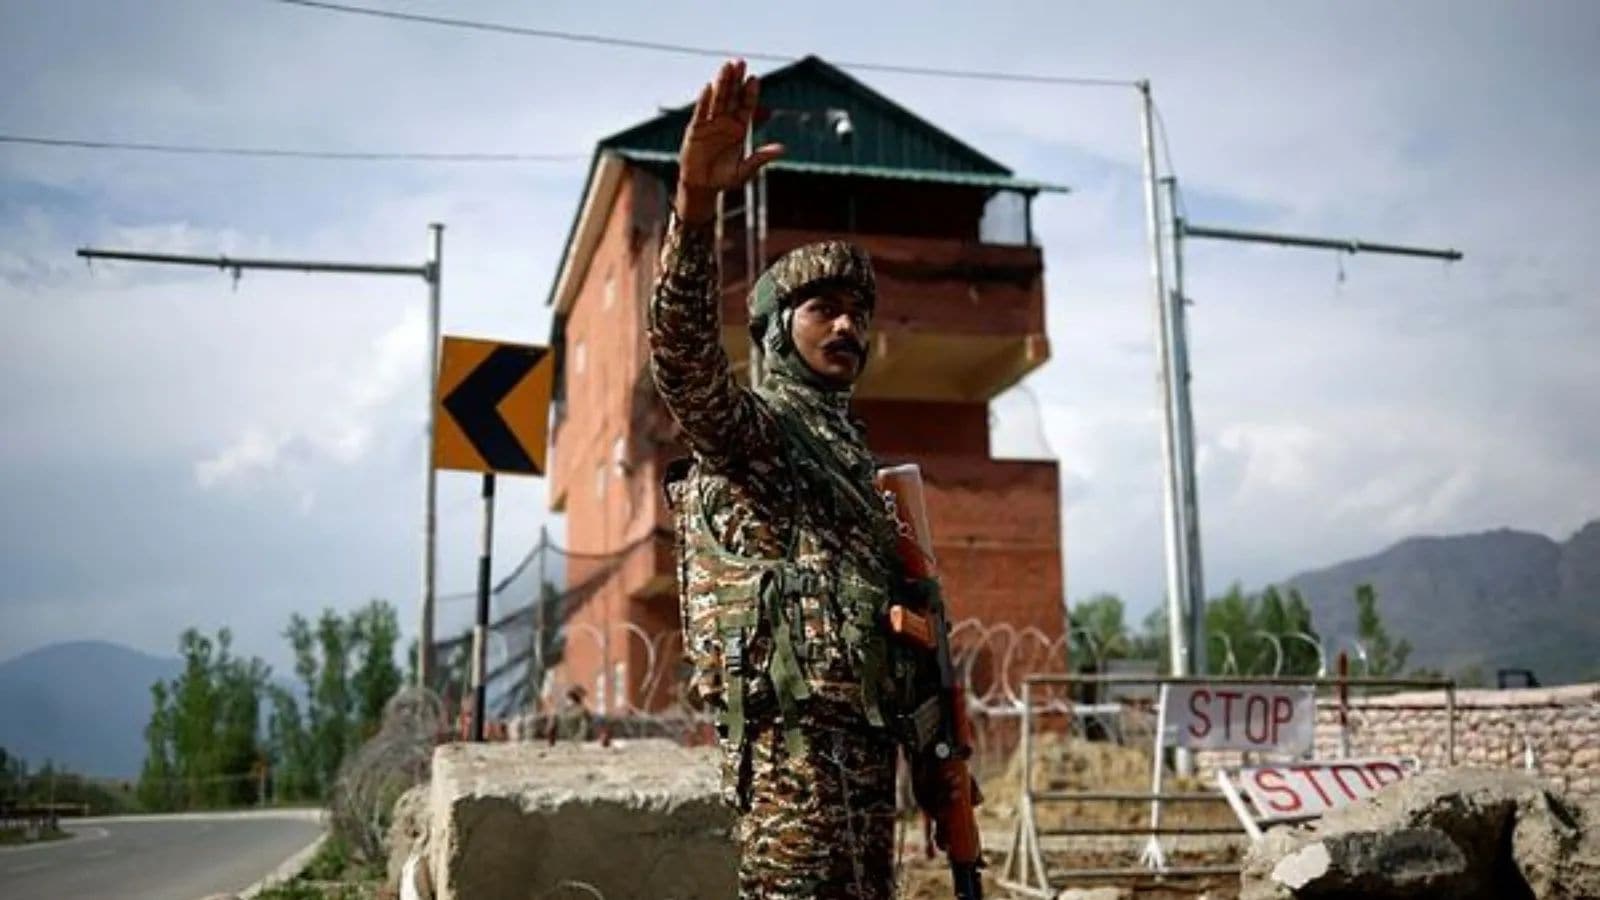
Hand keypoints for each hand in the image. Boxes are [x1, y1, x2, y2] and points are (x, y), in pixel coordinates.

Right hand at [675, 59, 783, 224]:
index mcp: (740, 130)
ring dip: (722, 83)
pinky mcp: (695, 130)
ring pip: (718, 100)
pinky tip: (708, 87)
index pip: (747, 107)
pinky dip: (704, 101)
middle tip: (741, 62)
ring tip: (726, 66)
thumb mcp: (745, 171)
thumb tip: (783, 149)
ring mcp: (710, 124)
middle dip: (736, 80)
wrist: (702, 187)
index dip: (750, 93)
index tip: (754, 79)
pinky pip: (700, 113)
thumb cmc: (724, 179)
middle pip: (732, 97)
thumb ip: (760, 158)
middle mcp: (726, 123)